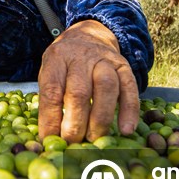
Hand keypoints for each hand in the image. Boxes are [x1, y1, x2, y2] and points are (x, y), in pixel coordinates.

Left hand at [37, 19, 138, 142]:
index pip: (52, 91)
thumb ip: (50, 100)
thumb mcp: (49, 72)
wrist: (89, 35)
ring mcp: (104, 60)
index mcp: (56, 59)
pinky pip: (130, 88)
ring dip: (101, 118)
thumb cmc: (65, 64)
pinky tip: (126, 130)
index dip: (51, 118)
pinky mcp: (124, 66)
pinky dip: (129, 110)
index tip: (49, 139)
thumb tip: (49, 137)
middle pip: (79, 92)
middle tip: (73, 143)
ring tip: (95, 139)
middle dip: (76, 123)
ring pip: (106, 88)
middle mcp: (81, 57)